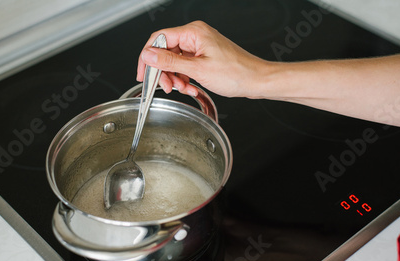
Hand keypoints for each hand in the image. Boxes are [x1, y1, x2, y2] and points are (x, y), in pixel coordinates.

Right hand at [137, 21, 270, 97]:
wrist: (256, 81)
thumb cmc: (236, 73)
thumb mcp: (198, 69)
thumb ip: (170, 62)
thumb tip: (148, 55)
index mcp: (193, 32)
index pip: (158, 39)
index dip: (148, 57)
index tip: (143, 74)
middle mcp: (195, 36)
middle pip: (165, 52)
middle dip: (165, 72)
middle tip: (168, 87)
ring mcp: (199, 47)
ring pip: (174, 62)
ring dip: (176, 79)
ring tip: (184, 89)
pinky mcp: (203, 57)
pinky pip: (185, 67)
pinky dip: (185, 79)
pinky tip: (192, 88)